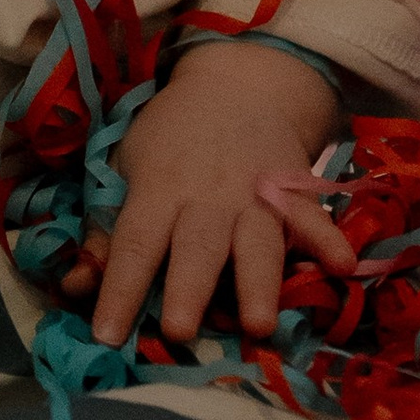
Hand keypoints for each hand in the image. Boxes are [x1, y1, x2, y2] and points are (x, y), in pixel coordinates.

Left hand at [60, 41, 357, 347]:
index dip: (119, 289)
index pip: (135, 244)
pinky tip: (344, 266)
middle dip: (189, 290)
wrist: (237, 85)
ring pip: (257, 243)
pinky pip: (314, 218)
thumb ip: (104, 232)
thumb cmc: (171, 138)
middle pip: (197, 248)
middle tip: (179, 333)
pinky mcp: (295, 193)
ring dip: (257, 283)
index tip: (105, 335)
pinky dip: (330, 240)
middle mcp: (208, 197)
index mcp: (158, 190)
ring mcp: (257, 195)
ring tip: (257, 325)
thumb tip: (74, 286)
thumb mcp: (126, 168)